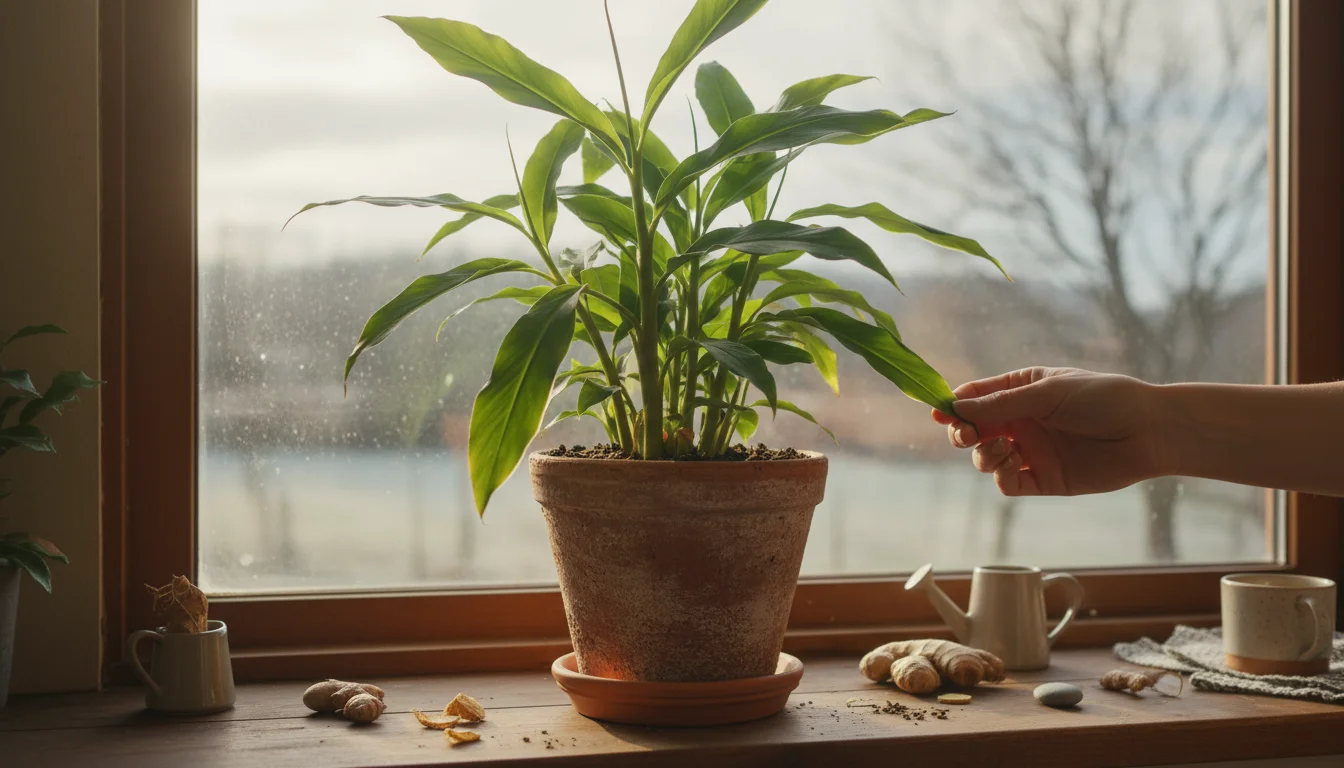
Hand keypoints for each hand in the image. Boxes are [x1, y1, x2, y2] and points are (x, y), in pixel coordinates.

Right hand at [931, 367, 1168, 496]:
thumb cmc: (1102, 398)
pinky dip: (1002, 476)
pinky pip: (1007, 483)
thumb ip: (1000, 404)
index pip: (976, 397)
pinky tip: (1015, 463)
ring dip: (983, 454)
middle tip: (966, 435)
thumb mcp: (1046, 393)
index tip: (938, 412)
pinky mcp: (1043, 479)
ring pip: (985, 458)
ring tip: (1001, 447)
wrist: (1147, 432)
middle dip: (963, 432)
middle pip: (974, 430)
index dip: (954, 405)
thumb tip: (955, 407)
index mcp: (1022, 390)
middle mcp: (1022, 421)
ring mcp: (1031, 451)